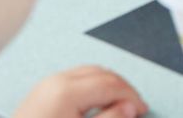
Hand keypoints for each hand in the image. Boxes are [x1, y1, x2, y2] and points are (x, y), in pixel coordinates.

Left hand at [13, 66, 145, 117]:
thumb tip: (130, 108)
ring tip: (117, 105)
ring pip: (89, 73)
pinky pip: (75, 79)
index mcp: (67, 91)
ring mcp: (46, 84)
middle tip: (134, 107)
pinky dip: (92, 87)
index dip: (132, 96)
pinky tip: (96, 103)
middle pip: (102, 73)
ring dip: (108, 85)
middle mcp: (56, 81)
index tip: (141, 109)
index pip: (111, 84)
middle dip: (122, 89)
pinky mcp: (41, 92)